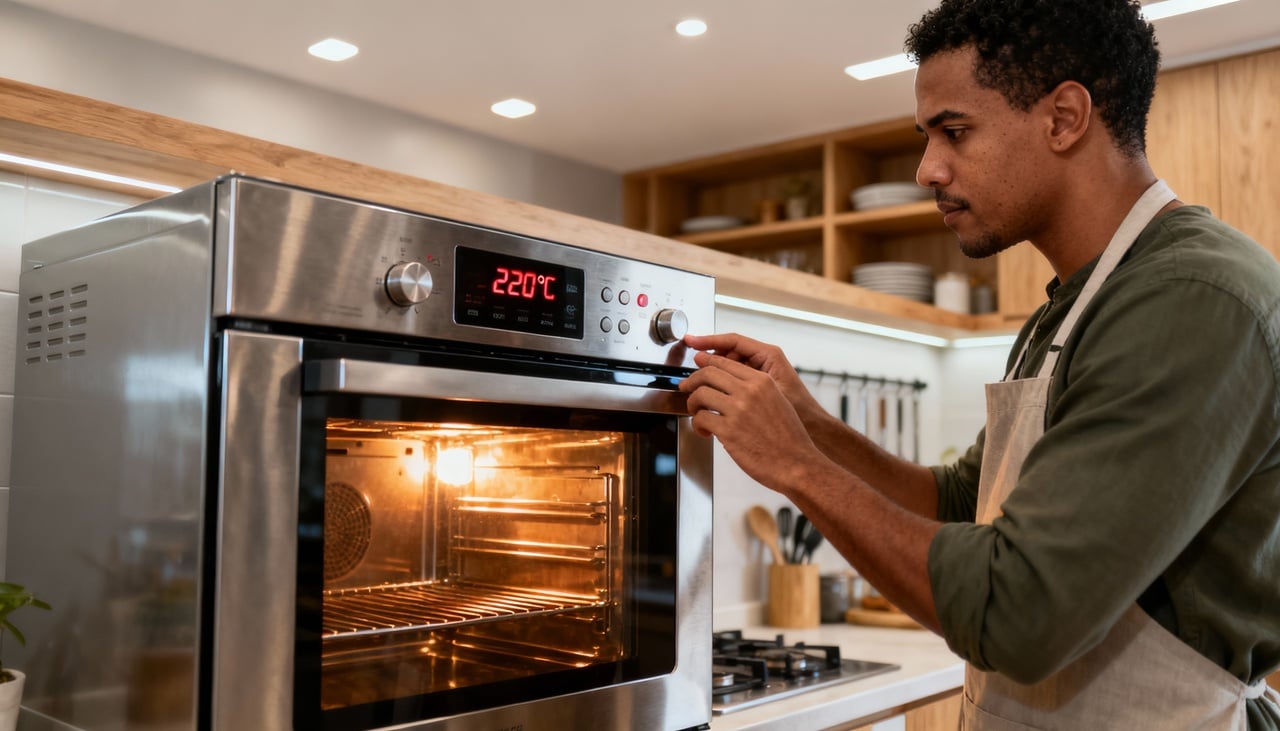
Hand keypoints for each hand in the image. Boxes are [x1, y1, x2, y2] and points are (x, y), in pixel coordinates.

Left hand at [682, 333, 828, 428]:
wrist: (797, 464)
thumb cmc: (788, 439)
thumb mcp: (778, 401)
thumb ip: (755, 390)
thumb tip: (731, 386)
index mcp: (762, 381)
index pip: (724, 363)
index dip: (705, 365)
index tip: (696, 370)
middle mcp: (749, 391)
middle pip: (708, 374)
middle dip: (692, 381)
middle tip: (686, 389)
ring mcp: (738, 410)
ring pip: (700, 394)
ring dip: (693, 404)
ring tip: (697, 413)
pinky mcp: (728, 430)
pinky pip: (701, 419)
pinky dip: (698, 425)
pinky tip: (705, 431)